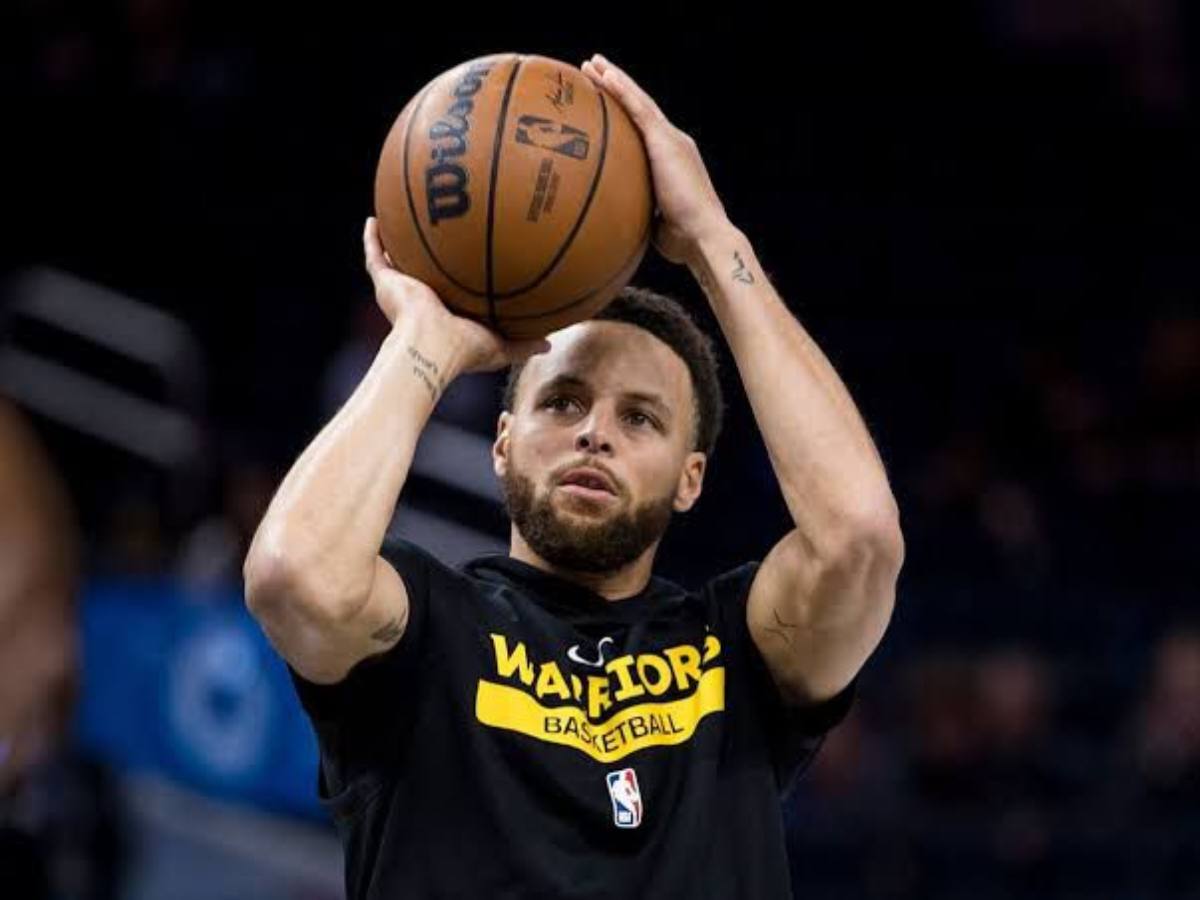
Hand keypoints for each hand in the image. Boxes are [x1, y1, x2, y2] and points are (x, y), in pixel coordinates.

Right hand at [363, 218, 548, 375]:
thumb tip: (549, 343)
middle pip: (422, 273)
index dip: (455, 278)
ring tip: (397, 219)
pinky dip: (372, 238)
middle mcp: (422, 301)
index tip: (466, 258)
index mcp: (445, 314)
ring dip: (396, 244)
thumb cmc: (464, 350)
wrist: (432, 347)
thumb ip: (523, 343)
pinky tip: (374, 218)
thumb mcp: (501, 346)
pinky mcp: (386, 283)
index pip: (450, 292)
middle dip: (426, 257)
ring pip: (395, 262)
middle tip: (436, 233)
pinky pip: (375, 255)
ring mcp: (401, 291)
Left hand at [581, 54, 729, 264]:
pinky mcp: (665, 140)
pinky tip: (603, 74)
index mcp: (671, 162)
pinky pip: (637, 107)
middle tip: (595, 70)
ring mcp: (670, 139)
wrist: (704, 236)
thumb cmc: (683, 241)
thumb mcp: (654, 223)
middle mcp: (674, 144)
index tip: (606, 103)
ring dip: (614, 80)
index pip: (644, 132)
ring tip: (592, 63)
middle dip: (618, 88)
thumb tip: (615, 225)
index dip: (626, 114)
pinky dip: (620, 88)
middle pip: (640, 109)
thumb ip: (637, 214)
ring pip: (637, 101)